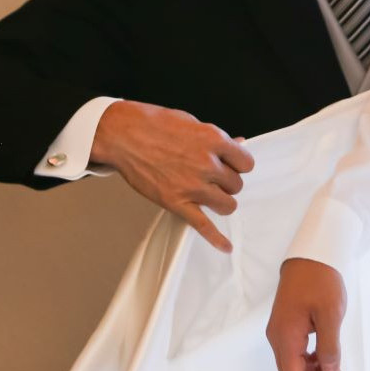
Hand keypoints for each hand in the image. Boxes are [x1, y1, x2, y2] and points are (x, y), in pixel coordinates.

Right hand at [91, 100, 253, 251]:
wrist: (123, 135)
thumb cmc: (153, 124)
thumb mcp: (191, 123)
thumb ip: (216, 139)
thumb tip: (238, 144)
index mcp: (214, 140)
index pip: (246, 163)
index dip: (239, 165)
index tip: (231, 166)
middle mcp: (207, 164)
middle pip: (236, 185)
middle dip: (226, 182)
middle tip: (212, 178)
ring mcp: (192, 185)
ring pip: (227, 204)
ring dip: (221, 201)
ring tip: (210, 195)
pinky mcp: (176, 202)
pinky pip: (202, 225)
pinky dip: (216, 238)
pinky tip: (225, 247)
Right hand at [266, 258, 346, 370]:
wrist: (310, 255)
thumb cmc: (320, 281)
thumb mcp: (330, 314)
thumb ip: (329, 347)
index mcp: (285, 336)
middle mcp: (277, 337)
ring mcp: (279, 330)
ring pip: (291, 364)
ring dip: (312, 369)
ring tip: (333, 360)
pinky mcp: (284, 324)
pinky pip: (293, 351)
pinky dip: (308, 357)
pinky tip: (324, 349)